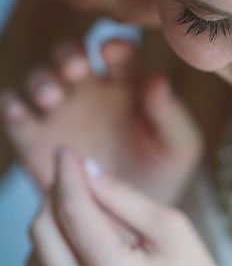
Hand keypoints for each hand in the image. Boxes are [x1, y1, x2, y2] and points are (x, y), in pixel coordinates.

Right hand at [0, 38, 201, 205]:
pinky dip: (13, 108)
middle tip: (76, 70)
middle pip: (70, 54)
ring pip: (39, 79)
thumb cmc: (163, 173)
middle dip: (69, 55)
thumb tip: (156, 79)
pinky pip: (15, 115)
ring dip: (41, 80)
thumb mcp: (180, 146)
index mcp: (129, 85)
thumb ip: (170, 113)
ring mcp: (60, 112)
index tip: (112, 53)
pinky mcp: (34, 138)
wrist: (132, 218)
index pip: (120, 53)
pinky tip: (22, 114)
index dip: (115, 47)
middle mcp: (91, 91)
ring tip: (53, 98)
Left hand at [25, 147, 231, 265]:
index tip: (65, 153)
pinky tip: (93, 265)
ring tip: (88, 227)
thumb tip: (84, 170)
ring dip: (53, 234)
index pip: (72, 209)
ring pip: (35, 262)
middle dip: (54, 200)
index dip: (66, 175)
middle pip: (41, 232)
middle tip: (74, 184)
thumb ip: (125, 197)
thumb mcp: (174, 231)